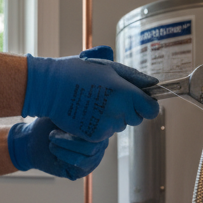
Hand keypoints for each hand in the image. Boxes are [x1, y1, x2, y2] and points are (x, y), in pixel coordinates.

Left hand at [7, 117, 109, 179]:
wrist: (30, 142)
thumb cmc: (46, 126)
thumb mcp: (59, 113)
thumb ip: (73, 111)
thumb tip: (80, 102)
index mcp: (96, 128)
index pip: (101, 130)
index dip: (86, 127)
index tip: (66, 123)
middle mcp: (99, 144)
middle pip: (93, 145)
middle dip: (70, 141)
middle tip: (52, 135)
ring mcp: (93, 158)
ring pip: (87, 157)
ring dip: (65, 150)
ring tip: (51, 144)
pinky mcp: (83, 170)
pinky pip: (80, 167)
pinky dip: (65, 159)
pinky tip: (55, 153)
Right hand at [23, 45, 158, 141]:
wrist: (48, 87)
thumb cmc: (78, 72)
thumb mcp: (109, 67)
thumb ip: (134, 77)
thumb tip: (154, 85)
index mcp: (125, 93)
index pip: (151, 109)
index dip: (148, 105)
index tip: (141, 101)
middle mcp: (118, 111)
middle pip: (136, 119)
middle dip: (129, 110)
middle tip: (110, 97)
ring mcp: (106, 126)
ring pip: (120, 126)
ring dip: (113, 117)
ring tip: (95, 103)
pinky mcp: (94, 136)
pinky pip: (106, 133)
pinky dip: (100, 126)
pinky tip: (88, 113)